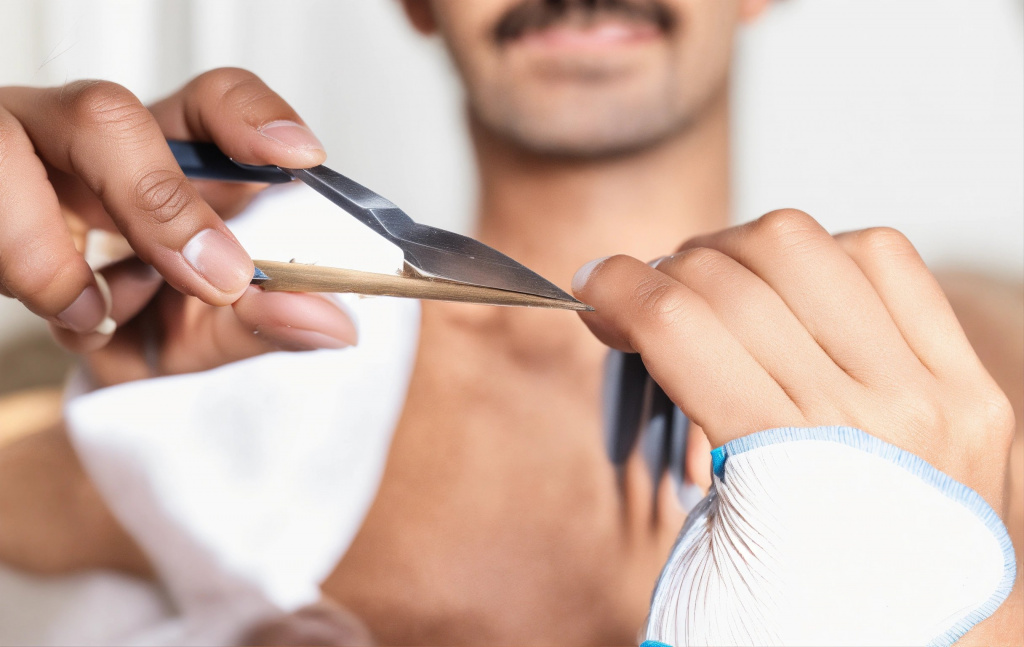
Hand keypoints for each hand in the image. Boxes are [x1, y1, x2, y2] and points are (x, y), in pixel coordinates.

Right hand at [0, 68, 355, 382]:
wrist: (75, 360)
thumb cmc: (142, 324)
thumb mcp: (202, 333)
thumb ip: (258, 324)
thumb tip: (329, 324)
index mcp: (168, 159)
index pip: (208, 102)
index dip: (251, 117)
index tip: (301, 156)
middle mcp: (90, 146)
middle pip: (105, 116)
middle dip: (153, 199)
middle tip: (215, 277)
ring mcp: (17, 160)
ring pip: (8, 151)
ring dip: (50, 256)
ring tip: (99, 314)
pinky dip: (27, 275)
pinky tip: (71, 315)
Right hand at [573, 209, 1014, 513]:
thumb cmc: (805, 623)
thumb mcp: (709, 555)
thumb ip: (681, 433)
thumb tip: (636, 318)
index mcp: (793, 476)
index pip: (683, 327)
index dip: (618, 289)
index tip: (592, 286)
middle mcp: (875, 423)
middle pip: (734, 279)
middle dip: (666, 271)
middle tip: (646, 297)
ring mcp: (933, 395)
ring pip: (809, 249)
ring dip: (738, 251)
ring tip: (717, 285)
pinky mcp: (971, 382)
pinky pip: (887, 262)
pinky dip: (821, 256)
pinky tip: (794, 289)